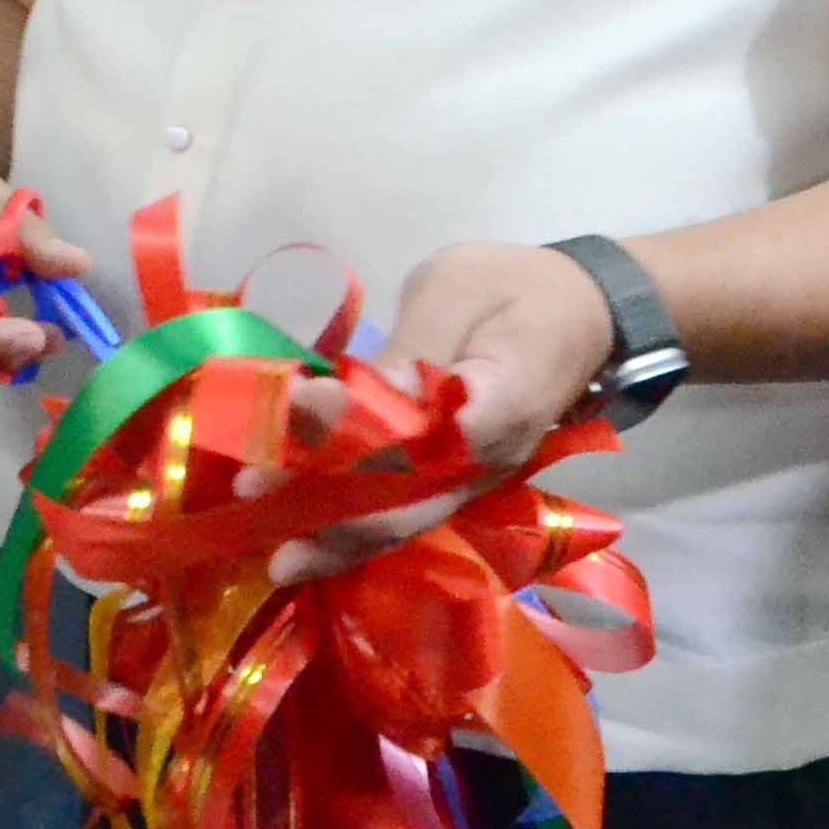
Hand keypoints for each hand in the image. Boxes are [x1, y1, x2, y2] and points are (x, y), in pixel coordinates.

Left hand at [255, 240, 615, 584]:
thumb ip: (416, 346)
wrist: (577, 314)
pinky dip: (351, 524)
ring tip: (267, 539)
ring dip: (332, 531)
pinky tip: (299, 530)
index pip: (426, 435)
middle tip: (251, 496)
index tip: (294, 405)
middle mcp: (491, 460)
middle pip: (409, 502)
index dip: (356, 432)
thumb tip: (371, 394)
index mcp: (506, 402)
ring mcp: (475, 480)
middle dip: (327, 508)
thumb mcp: (462, 289)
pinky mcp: (455, 482)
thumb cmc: (515, 289)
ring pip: (403, 520)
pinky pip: (403, 512)